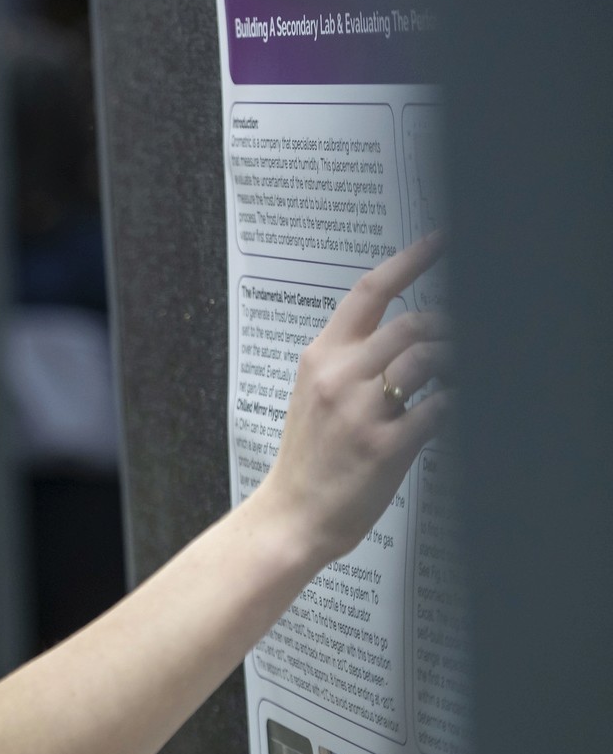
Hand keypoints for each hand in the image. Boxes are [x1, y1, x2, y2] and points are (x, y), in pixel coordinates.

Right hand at [257, 235, 452, 563]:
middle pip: (413, 322)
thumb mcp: (316, 395)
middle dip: (448, 326)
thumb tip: (408, 335)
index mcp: (320, 357)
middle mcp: (339, 376)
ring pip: (430, 357)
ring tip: (458, 374)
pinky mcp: (386, 445)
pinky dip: (454, 403)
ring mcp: (362, 411)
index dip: (411, 259)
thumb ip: (351, 360)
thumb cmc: (309, 458)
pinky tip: (452, 408)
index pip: (368, 292)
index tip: (441, 239)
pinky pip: (440, 407)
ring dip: (456, 361)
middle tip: (460, 339)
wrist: (292, 515)